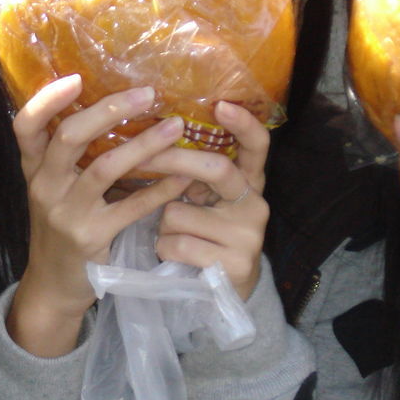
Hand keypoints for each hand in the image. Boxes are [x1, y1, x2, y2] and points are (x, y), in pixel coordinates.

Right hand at [7, 75, 192, 355]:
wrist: (54, 285)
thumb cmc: (59, 225)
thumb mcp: (52, 187)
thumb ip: (66, 154)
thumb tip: (110, 104)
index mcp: (33, 168)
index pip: (26, 126)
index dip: (47, 99)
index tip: (77, 77)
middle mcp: (44, 186)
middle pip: (70, 137)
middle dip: (110, 111)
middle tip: (147, 94)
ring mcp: (67, 214)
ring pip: (105, 168)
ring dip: (145, 145)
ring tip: (176, 127)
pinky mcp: (92, 237)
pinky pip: (131, 207)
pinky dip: (160, 189)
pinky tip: (184, 177)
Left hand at [138, 101, 270, 299]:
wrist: (220, 295)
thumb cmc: (202, 236)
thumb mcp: (204, 201)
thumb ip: (193, 173)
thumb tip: (151, 134)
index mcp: (248, 183)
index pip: (257, 146)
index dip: (243, 124)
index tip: (221, 105)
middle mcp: (255, 205)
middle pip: (215, 169)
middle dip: (172, 161)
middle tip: (141, 157)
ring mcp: (248, 237)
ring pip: (180, 212)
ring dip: (162, 223)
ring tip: (172, 236)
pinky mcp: (235, 265)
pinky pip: (178, 243)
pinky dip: (164, 247)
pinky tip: (174, 256)